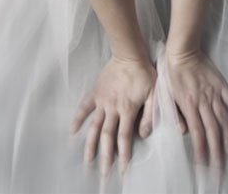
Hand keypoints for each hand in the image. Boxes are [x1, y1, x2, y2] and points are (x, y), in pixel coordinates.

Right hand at [70, 55, 156, 175]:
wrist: (129, 55)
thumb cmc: (145, 74)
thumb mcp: (155, 94)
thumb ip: (150, 114)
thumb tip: (144, 134)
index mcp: (128, 109)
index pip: (124, 137)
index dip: (124, 154)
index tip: (122, 169)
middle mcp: (113, 108)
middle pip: (107, 136)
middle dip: (106, 156)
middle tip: (103, 172)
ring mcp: (102, 100)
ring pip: (94, 126)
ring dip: (90, 144)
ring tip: (87, 160)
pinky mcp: (95, 92)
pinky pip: (84, 107)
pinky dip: (77, 119)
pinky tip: (72, 132)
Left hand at [165, 48, 227, 168]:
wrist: (182, 52)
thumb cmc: (171, 73)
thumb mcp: (167, 94)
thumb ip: (175, 114)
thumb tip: (183, 131)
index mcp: (189, 105)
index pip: (198, 133)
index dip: (201, 150)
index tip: (203, 163)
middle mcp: (203, 102)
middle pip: (212, 131)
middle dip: (217, 151)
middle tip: (220, 166)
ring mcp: (213, 93)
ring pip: (223, 119)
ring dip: (227, 137)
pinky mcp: (220, 84)